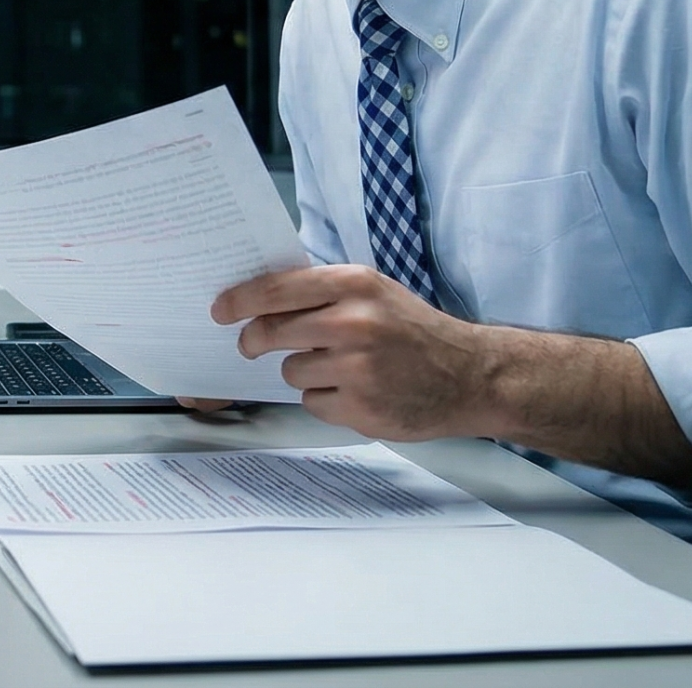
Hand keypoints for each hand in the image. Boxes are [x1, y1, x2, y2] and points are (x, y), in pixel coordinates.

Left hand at [213, 263, 499, 440]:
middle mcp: (354, 322)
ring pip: (291, 371)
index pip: (277, 289)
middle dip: (254, 341)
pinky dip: (326, 400)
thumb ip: (324, 294)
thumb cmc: (415, 331)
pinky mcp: (360, 408)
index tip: (220, 310)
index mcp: (355, 284)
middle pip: (271, 332)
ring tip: (342, 368)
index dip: (240, 300)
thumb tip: (260, 300)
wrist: (470, 376)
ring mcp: (357, 368)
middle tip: (252, 346)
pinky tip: (356, 392)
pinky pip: (312, 402)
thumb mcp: (375, 293)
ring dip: (304, 372)